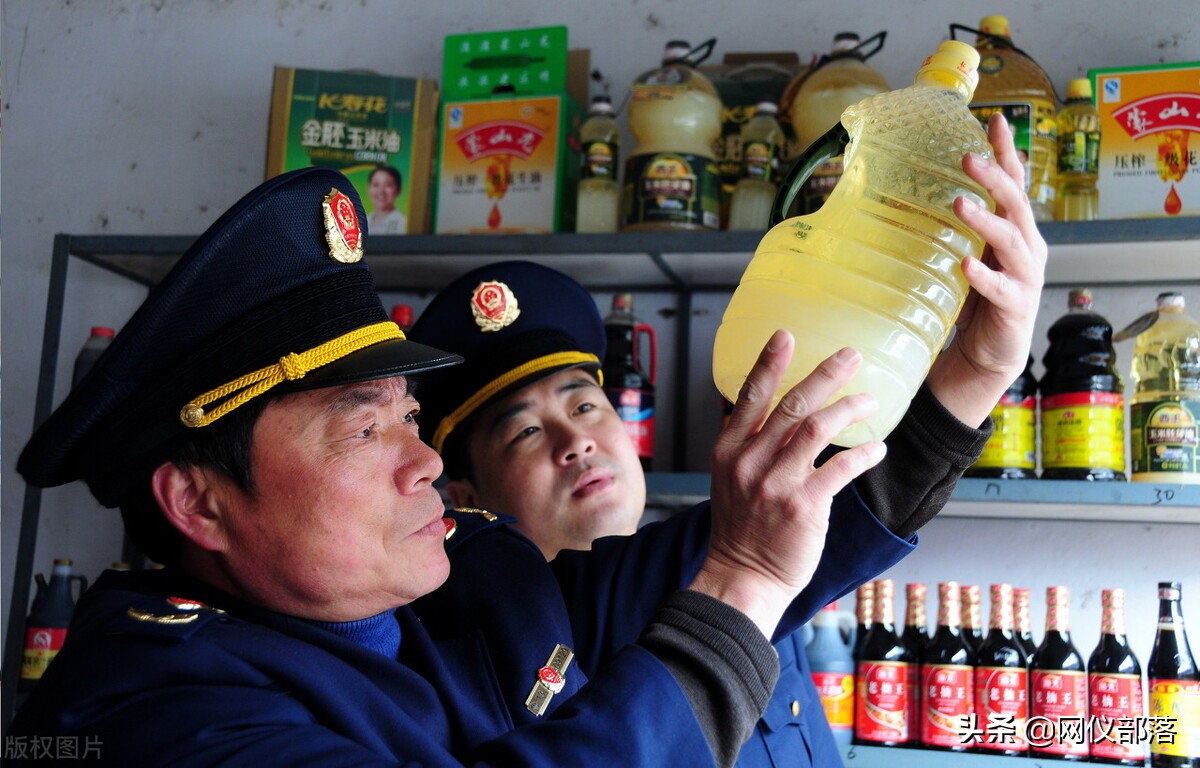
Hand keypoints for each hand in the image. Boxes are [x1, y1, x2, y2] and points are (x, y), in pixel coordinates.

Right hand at [689, 331, 886, 637]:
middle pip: (791, 404)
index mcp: (729, 451)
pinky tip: (877, 446)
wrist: (742, 578)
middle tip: (851, 355)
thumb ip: (749, 447)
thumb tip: (777, 416)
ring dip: (849, 408)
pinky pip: (839, 468)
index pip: (749, 396)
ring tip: (872, 399)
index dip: (768, 364)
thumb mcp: (730, 480)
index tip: (785, 336)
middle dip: (825, 375)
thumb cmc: (741, 531)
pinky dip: (862, 453)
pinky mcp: (803, 507)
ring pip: (816, 428)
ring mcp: (775, 484)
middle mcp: (750, 462)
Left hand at [928, 111, 1047, 426]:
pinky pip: (1000, 289)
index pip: (1014, 184)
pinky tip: (966, 264)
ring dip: (986, 220)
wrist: (988, 355)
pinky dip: (983, 275)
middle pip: (1016, 204)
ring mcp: (1025, 277)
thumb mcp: (965, 254)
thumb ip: (954, 228)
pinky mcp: (1016, 307)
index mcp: (1015, 230)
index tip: (994, 120)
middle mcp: (1026, 248)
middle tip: (967, 158)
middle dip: (995, 178)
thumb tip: (911, 191)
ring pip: (1011, 241)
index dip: (1006, 152)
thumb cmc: (976, 301)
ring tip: (961, 203)